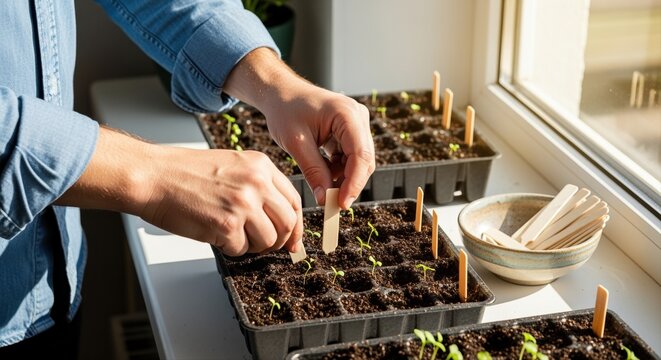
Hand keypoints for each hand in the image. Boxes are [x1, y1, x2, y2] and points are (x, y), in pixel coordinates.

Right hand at [58, 128, 302, 255]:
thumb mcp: (233, 165)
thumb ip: (259, 185)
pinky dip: (230, 248)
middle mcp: (256, 183)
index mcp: (261, 166)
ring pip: (269, 240)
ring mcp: (243, 204)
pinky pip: (242, 249)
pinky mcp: (226, 225)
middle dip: (279, 240)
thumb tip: (279, 215)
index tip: (294, 238)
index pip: (294, 200)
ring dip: (254, 246)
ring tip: (234, 236)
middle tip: (266, 245)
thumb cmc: (186, 173)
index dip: (296, 224)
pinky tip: (215, 234)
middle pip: (288, 223)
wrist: (154, 176)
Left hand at [264, 86, 374, 207]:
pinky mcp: (351, 130)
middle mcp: (358, 117)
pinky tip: (323, 173)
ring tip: (321, 186)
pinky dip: (339, 170)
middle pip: (364, 160)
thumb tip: (324, 199)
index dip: (353, 183)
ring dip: (343, 178)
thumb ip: (313, 171)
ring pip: (359, 161)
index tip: (341, 204)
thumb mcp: (296, 143)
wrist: (280, 93)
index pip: (360, 155)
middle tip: (331, 204)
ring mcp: (357, 123)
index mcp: (347, 114)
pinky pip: (351, 157)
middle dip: (349, 184)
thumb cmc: (285, 111)